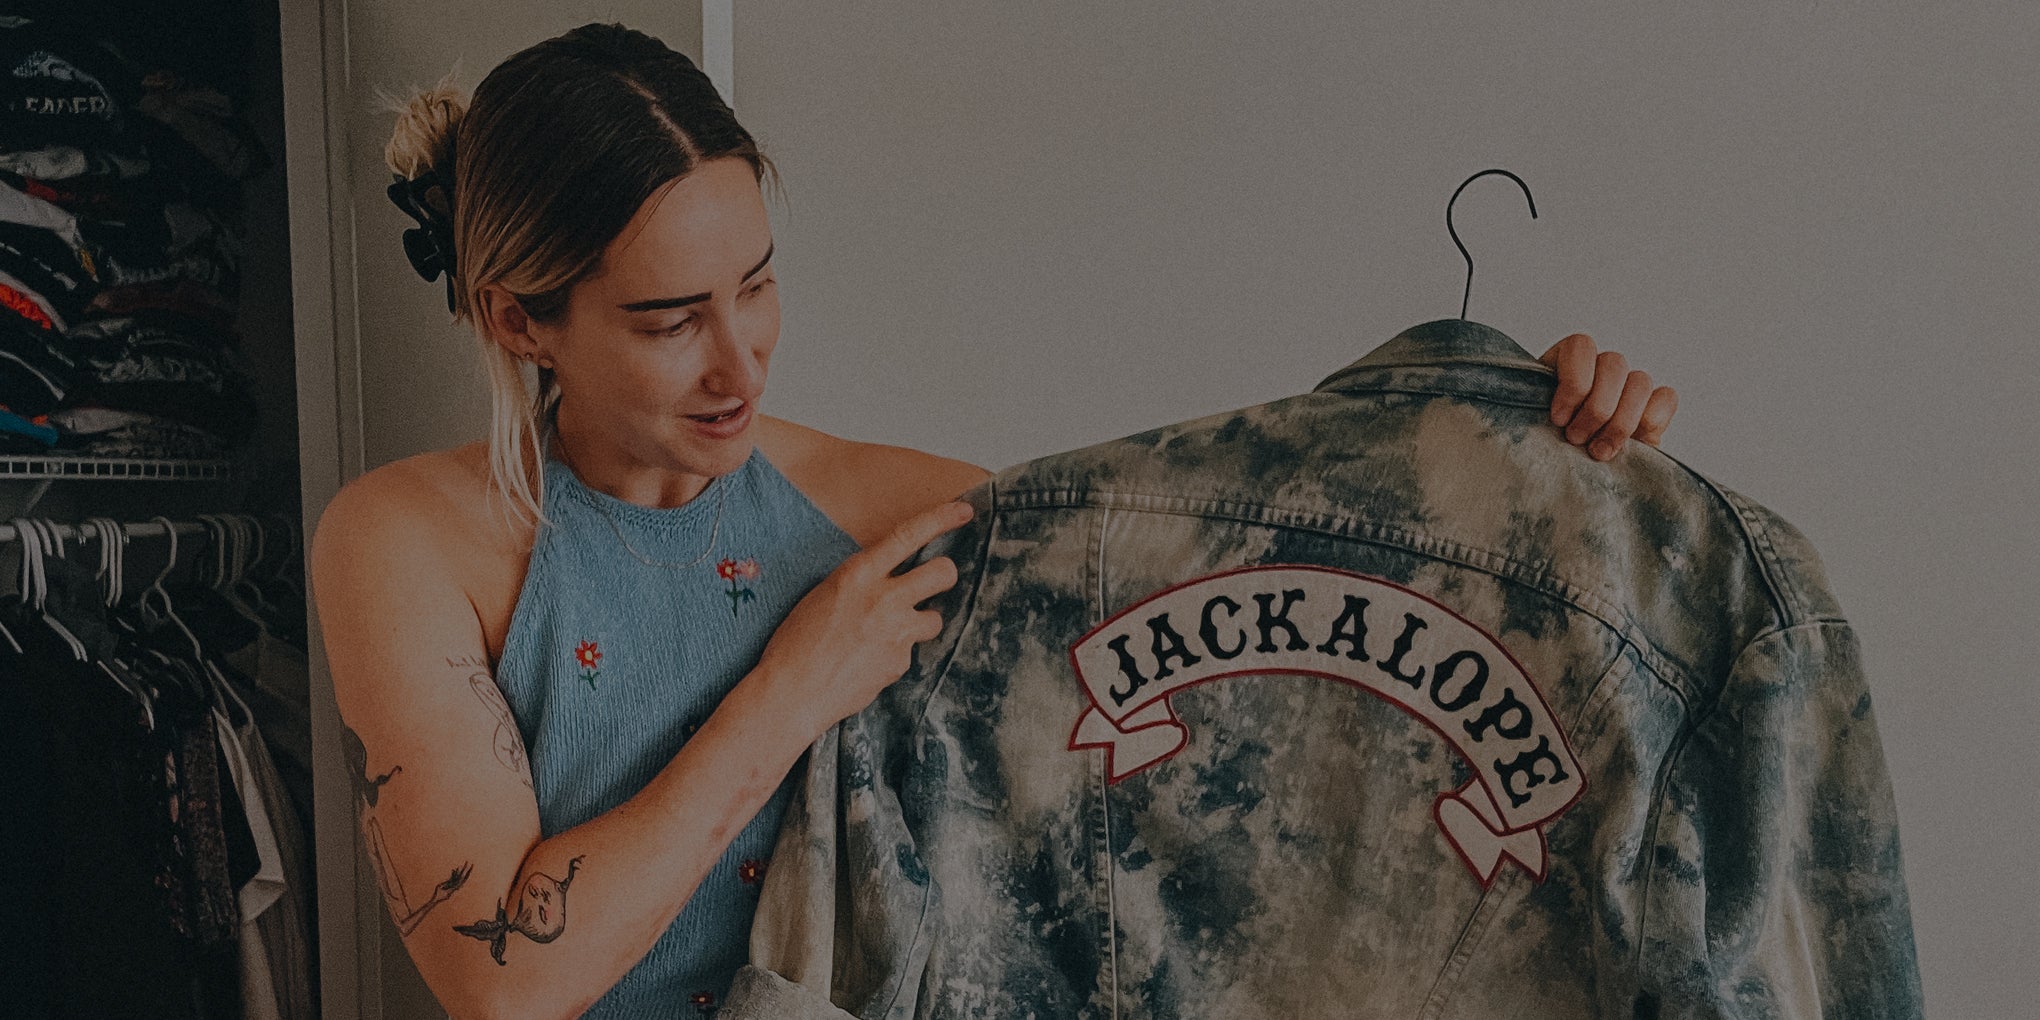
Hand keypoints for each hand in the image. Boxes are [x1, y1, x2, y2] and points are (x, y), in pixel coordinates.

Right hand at [754, 500, 973, 735]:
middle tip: (936, 581)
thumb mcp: (823, 595)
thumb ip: (860, 582)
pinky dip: (894, 654)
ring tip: (889, 632)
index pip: (908, 536)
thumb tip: (887, 579)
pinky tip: (868, 662)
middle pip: (942, 573)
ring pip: (935, 618)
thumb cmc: (796, 642)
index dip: (940, 519)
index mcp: (858, 574)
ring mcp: (896, 632)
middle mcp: (883, 599)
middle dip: (945, 574)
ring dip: (920, 621)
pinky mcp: (900, 663)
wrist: (791, 692)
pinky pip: (909, 651)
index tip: (964, 511)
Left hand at [1539, 333, 1678, 460]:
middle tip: (1576, 439)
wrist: (1560, 472)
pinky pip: (1666, 397)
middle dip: (1596, 409)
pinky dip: (1652, 419)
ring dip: (1620, 421)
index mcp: (1567, 361)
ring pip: (1641, 381)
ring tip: (1598, 451)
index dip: (1574, 383)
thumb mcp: (1529, 425)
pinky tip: (1634, 444)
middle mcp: (1601, 368)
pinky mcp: (1652, 408)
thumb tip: (1544, 416)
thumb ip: (1533, 412)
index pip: (1582, 346)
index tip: (1558, 419)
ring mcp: (1629, 386)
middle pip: (1615, 364)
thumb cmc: (1539, 445)